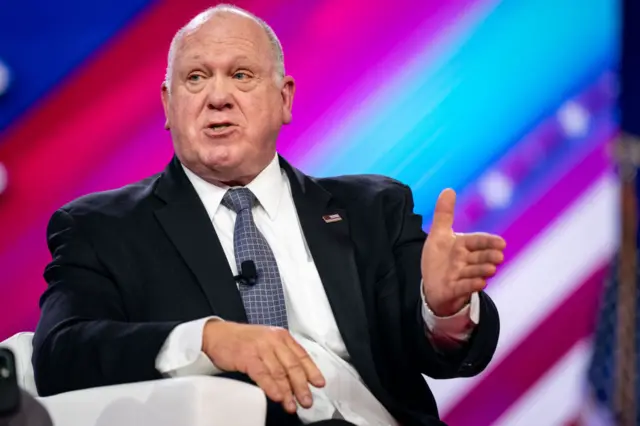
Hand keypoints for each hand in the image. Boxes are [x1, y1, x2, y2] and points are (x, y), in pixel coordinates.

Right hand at [202, 321, 324, 413]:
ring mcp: (260, 347)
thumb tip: (296, 377)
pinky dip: (271, 386)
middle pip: (293, 365)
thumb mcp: (267, 342)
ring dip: (287, 391)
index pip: (301, 355)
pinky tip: (277, 396)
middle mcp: (273, 340)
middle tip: (307, 400)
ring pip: (279, 372)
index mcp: (281, 336)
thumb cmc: (242, 340)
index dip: (312, 371)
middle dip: (302, 386)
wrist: (217, 334)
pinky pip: (262, 373)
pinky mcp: (247, 356)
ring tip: (292, 405)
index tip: (319, 383)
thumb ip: (281, 355)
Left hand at [422, 188, 505, 315]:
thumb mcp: (439, 235)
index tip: (501, 242)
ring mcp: (460, 276)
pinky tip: (480, 284)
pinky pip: (463, 287)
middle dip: (489, 257)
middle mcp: (464, 261)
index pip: (477, 241)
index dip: (488, 242)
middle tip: (499, 256)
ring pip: (473, 273)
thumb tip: (449, 188)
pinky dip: (470, 286)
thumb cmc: (440, 259)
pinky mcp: (453, 290)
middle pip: (479, 258)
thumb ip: (444, 213)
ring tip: (491, 269)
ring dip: (482, 271)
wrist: (433, 284)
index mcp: (462, 246)